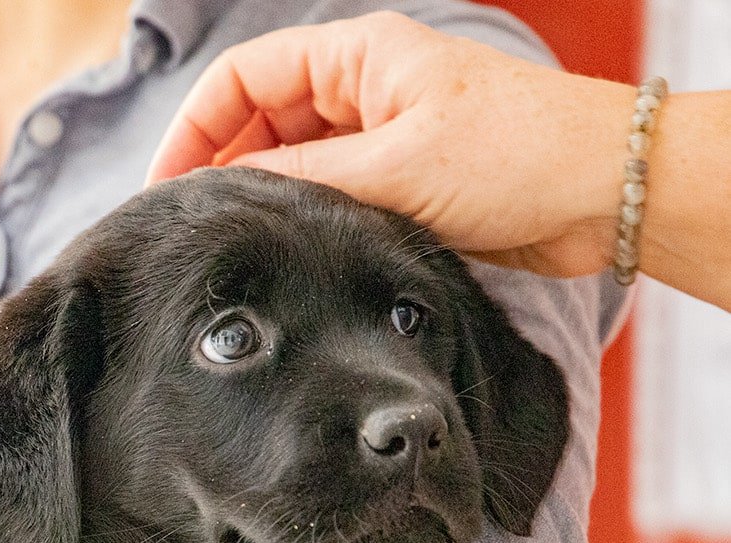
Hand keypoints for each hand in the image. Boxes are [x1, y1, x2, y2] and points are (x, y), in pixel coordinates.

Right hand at [146, 11, 635, 278]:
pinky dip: (300, 220)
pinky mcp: (396, 181)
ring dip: (262, 200)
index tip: (168, 186)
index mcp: (356, 57)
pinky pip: (326, 195)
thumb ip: (302, 180)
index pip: (242, 79)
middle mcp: (359, 90)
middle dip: (220, 169)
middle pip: (258, 121)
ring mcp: (377, 136)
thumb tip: (225, 194)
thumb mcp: (393, 167)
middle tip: (194, 228)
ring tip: (237, 246)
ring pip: (290, 163)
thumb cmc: (516, 155)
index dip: (195, 129)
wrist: (605, 193)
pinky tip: (285, 254)